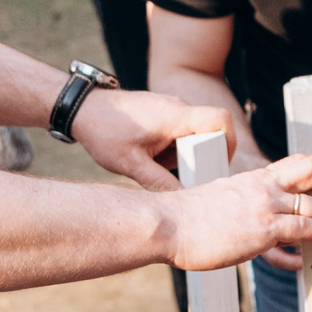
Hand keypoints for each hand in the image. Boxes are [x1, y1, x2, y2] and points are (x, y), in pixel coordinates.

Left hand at [72, 88, 232, 189]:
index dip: (229, 142)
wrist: (82, 108)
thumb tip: (182, 204)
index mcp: (176, 116)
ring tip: (154, 165)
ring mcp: (170, 108)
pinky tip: (149, 158)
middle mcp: (178, 107)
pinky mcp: (162, 112)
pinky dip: (172, 148)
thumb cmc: (104, 131)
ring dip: (182, 154)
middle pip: (209, 133)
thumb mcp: (131, 164)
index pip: (221, 120)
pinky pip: (179, 131)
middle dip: (199, 158)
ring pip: (193, 134)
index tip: (217, 165)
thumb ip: (160, 183)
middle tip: (182, 177)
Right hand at [166, 153, 311, 272]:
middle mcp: (263, 187)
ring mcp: (264, 206)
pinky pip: (302, 230)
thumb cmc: (186, 220)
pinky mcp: (262, 228)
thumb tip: (259, 228)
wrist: (167, 224)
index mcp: (254, 179)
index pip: (298, 164)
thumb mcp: (221, 204)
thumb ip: (245, 211)